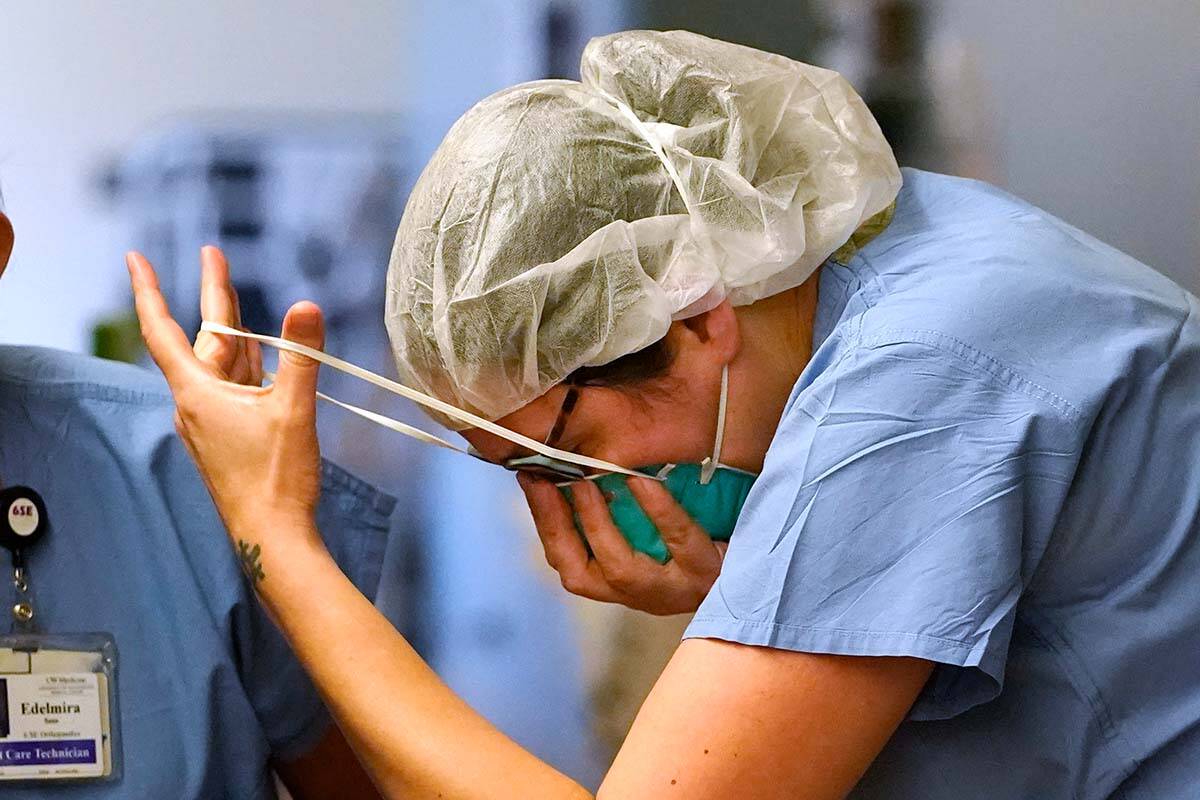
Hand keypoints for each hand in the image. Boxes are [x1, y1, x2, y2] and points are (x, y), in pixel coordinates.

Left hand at [127, 247, 323, 542]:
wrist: (273, 536)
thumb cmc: (276, 478)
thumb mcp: (293, 410)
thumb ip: (300, 356)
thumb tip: (307, 305)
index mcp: (197, 394)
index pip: (162, 331)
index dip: (148, 290)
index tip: (134, 258)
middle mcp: (196, 404)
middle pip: (203, 339)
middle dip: (212, 297)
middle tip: (213, 254)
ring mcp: (212, 422)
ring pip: (221, 364)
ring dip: (232, 330)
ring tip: (235, 295)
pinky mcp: (228, 436)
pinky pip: (234, 387)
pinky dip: (246, 363)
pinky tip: (258, 353)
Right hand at [520, 474, 725, 614]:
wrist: (759, 556)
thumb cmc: (698, 531)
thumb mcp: (651, 522)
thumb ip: (612, 500)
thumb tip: (570, 456)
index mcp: (618, 582)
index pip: (566, 558)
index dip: (543, 521)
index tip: (529, 477)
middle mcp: (639, 594)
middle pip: (581, 574)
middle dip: (557, 526)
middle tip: (545, 479)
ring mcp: (674, 590)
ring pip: (622, 569)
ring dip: (597, 522)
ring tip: (587, 479)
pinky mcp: (707, 574)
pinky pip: (679, 541)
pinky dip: (658, 511)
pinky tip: (643, 480)